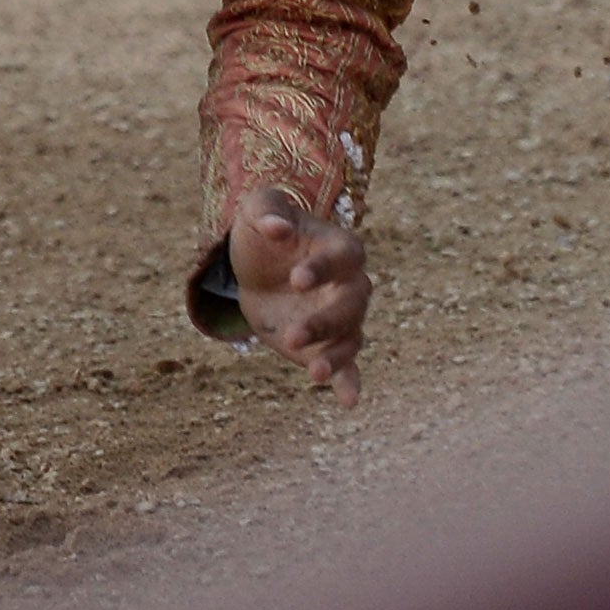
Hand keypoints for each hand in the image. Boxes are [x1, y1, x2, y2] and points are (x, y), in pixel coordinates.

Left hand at [227, 185, 371, 408]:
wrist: (258, 265)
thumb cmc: (265, 227)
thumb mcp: (257, 208)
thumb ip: (267, 211)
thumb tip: (277, 227)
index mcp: (340, 247)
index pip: (345, 256)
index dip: (325, 268)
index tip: (296, 280)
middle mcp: (350, 284)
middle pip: (352, 304)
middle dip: (325, 322)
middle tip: (293, 335)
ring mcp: (342, 317)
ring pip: (351, 337)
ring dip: (334, 355)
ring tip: (313, 372)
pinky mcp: (328, 344)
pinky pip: (347, 365)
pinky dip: (349, 382)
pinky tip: (349, 401)